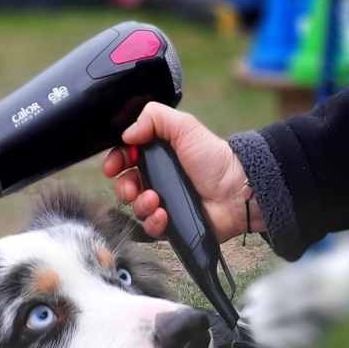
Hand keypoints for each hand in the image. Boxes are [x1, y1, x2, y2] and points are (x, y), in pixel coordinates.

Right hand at [101, 102, 260, 242]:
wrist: (235, 189)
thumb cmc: (214, 158)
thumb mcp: (184, 127)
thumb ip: (154, 118)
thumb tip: (127, 133)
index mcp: (158, 156)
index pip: (126, 159)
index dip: (115, 163)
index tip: (113, 167)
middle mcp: (158, 180)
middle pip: (125, 187)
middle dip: (124, 187)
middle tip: (133, 188)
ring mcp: (164, 203)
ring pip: (136, 209)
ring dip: (140, 205)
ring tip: (154, 200)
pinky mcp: (171, 225)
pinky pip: (151, 229)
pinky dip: (153, 222)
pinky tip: (163, 214)